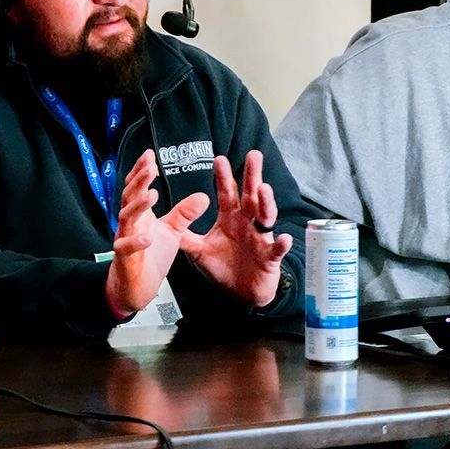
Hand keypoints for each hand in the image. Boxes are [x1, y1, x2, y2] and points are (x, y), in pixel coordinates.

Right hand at [106, 150, 208, 315]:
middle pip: (130, 197)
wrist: (135, 287)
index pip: (137, 188)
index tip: (150, 155)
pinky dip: (136, 242)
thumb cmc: (150, 256)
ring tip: (152, 195)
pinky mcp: (126, 260)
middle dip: (140, 181)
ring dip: (138, 207)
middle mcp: (130, 224)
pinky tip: (147, 236)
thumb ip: (184, 214)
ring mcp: (124, 240)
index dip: (142, 172)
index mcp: (140, 214)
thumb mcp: (171, 232)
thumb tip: (203, 196)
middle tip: (151, 167)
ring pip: (127, 219)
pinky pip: (127, 249)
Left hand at [180, 151, 292, 306]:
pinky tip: (285, 238)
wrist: (242, 293)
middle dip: (252, 176)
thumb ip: (187, 237)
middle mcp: (247, 223)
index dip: (223, 177)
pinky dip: (282, 244)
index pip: (226, 193)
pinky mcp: (270, 257)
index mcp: (230, 219)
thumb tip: (165, 224)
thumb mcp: (200, 252)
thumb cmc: (224, 268)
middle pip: (250, 195)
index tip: (218, 158)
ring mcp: (260, 238)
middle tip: (253, 156)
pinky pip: (277, 249)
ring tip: (264, 190)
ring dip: (266, 203)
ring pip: (266, 217)